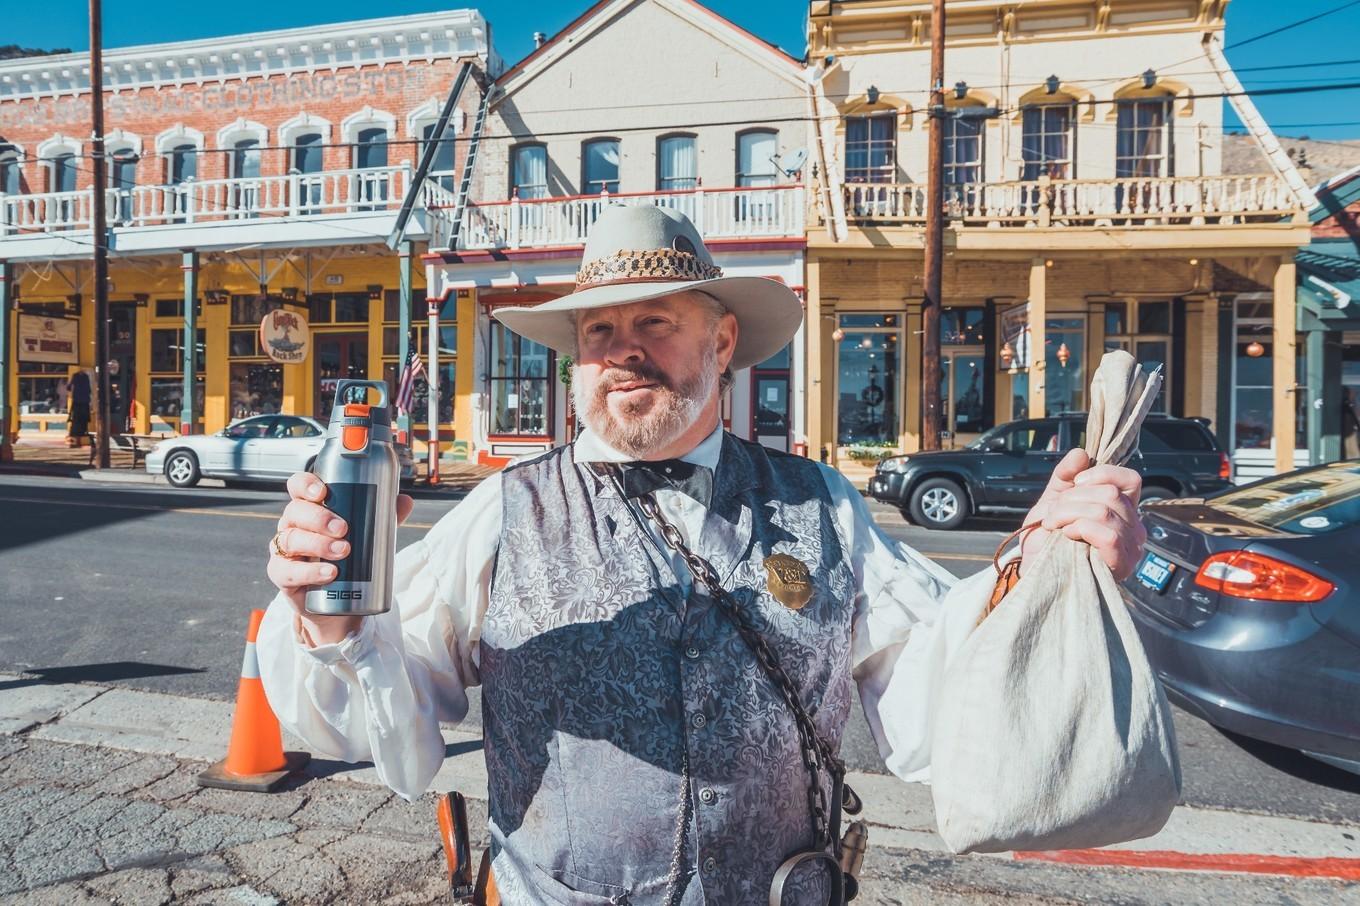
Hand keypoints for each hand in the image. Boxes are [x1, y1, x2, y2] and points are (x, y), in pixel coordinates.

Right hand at [267, 472, 413, 643]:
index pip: (298, 487)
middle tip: (344, 528)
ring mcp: (284, 550)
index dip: (305, 484)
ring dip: (318, 544)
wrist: (337, 601)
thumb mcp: (367, 535)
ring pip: (291, 539)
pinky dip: (309, 571)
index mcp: (309, 508)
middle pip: (295, 511)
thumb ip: (384, 517)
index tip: (323, 492)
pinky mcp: (281, 574)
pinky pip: (288, 570)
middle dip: (319, 518)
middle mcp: (292, 525)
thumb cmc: (348, 558)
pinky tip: (329, 573)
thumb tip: (406, 501)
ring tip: (343, 551)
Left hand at [1019, 449, 1146, 581]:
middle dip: (1071, 499)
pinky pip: (1108, 534)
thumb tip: (1082, 453)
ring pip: (1104, 511)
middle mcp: (1133, 528)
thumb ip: (1066, 476)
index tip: (1074, 483)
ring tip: (1053, 525)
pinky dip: (1080, 528)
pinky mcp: (1120, 565)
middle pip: (1110, 494)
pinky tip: (1066, 535)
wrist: (1033, 569)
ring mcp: (1130, 548)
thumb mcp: (1053, 500)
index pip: (1130, 479)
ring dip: (1068, 513)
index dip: (1100, 474)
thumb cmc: (1047, 538)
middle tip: (1052, 514)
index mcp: (1122, 510)